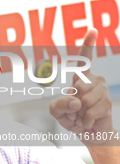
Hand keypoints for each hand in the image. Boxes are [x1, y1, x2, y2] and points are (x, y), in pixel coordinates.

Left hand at [49, 28, 115, 145]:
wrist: (87, 133)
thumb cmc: (71, 118)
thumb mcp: (56, 112)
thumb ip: (58, 105)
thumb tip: (76, 100)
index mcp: (80, 79)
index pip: (83, 60)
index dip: (87, 45)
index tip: (93, 30)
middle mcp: (93, 80)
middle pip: (77, 88)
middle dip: (71, 105)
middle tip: (75, 111)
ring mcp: (102, 90)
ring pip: (83, 101)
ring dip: (78, 114)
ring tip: (82, 116)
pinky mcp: (107, 103)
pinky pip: (89, 112)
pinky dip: (83, 121)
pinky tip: (88, 122)